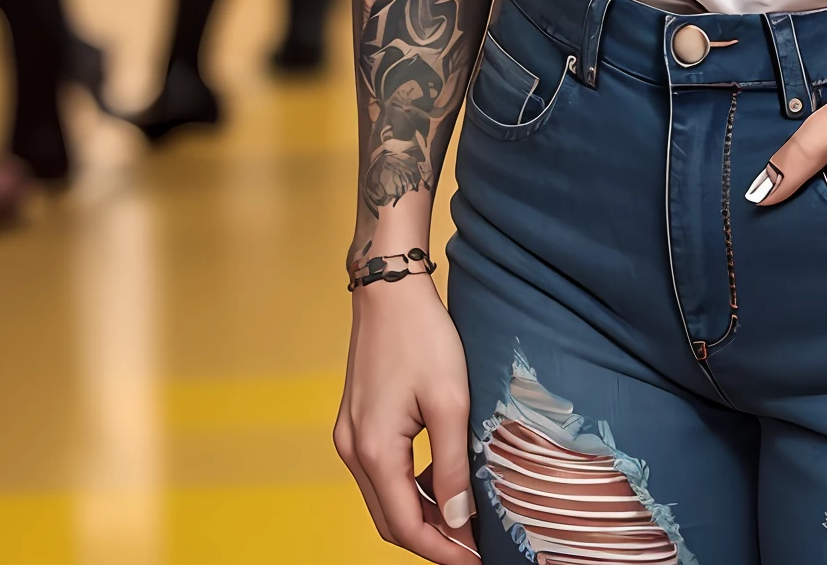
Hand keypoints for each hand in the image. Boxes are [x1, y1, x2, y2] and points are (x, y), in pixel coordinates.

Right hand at [334, 279, 479, 560]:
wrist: (390, 289)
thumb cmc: (422, 337)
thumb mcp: (450, 402)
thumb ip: (452, 466)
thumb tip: (458, 522)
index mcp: (374, 451)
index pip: (406, 527)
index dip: (442, 550)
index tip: (476, 559)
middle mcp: (353, 450)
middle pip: (390, 520)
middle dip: (431, 539)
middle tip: (473, 545)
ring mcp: (350, 436)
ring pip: (385, 499)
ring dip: (421, 515)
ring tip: (463, 517)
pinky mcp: (356, 422)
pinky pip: (381, 473)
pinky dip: (409, 488)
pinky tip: (440, 480)